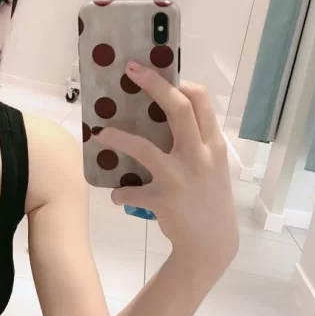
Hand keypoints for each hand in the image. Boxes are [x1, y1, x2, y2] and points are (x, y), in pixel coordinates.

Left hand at [94, 63, 237, 267]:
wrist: (212, 244)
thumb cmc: (210, 200)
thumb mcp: (214, 168)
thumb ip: (198, 143)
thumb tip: (169, 117)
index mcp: (213, 145)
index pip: (201, 101)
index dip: (179, 83)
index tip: (160, 73)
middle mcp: (199, 156)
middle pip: (177, 108)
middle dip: (153, 84)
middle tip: (131, 71)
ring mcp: (180, 177)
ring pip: (143, 147)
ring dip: (117, 138)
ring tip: (100, 133)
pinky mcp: (163, 199)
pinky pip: (131, 191)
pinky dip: (120, 192)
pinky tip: (116, 195)